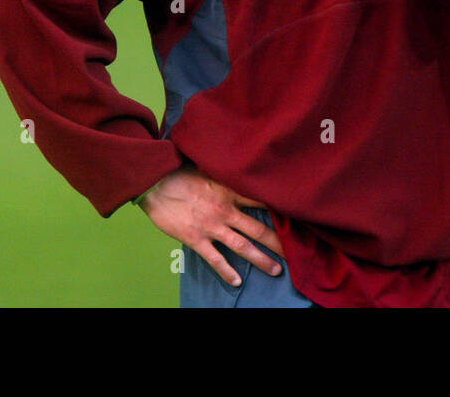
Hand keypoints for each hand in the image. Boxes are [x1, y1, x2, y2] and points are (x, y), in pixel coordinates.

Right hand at [136, 163, 285, 286]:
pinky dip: (226, 271)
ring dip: (261, 259)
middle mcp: (225, 210)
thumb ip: (225, 175)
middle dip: (278, 242)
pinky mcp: (196, 239)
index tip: (294, 218)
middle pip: (258, 229)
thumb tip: (240, 172)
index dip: (279, 210)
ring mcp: (211, 226)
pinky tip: (236, 281)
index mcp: (229, 191)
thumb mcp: (209, 168)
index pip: (261, 201)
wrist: (155, 183)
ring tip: (276, 270)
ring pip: (243, 246)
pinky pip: (215, 259)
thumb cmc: (180, 172)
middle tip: (294, 252)